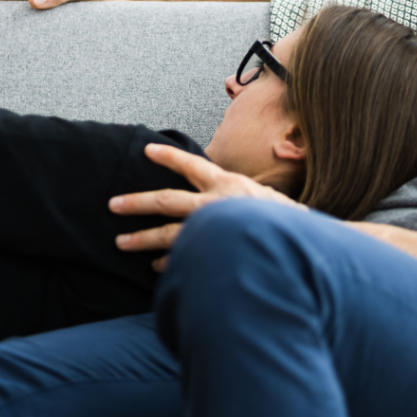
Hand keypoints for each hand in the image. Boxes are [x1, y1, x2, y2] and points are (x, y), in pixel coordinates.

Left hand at [110, 144, 299, 268]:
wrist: (303, 245)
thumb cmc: (284, 221)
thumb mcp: (259, 197)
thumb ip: (232, 196)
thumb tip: (213, 199)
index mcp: (227, 185)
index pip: (192, 165)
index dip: (168, 157)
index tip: (147, 149)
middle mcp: (217, 205)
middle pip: (167, 201)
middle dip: (137, 202)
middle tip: (113, 204)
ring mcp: (213, 232)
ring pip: (169, 234)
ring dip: (142, 239)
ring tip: (122, 242)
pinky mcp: (215, 254)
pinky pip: (183, 258)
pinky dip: (169, 262)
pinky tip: (156, 267)